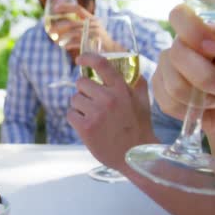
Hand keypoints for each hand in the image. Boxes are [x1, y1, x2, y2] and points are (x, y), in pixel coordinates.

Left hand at [55, 3, 119, 59]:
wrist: (114, 51)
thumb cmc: (99, 41)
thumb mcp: (91, 31)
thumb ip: (79, 27)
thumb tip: (59, 27)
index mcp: (92, 19)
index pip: (78, 8)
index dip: (66, 7)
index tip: (55, 8)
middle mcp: (94, 23)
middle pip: (73, 23)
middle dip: (59, 26)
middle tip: (49, 31)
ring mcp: (95, 32)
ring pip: (74, 33)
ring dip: (63, 37)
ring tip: (56, 42)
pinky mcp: (95, 42)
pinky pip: (79, 42)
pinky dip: (70, 44)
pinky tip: (64, 47)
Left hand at [67, 53, 155, 170]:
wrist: (135, 157)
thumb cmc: (139, 128)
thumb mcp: (143, 102)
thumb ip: (137, 84)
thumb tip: (132, 69)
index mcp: (121, 89)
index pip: (101, 65)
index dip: (88, 58)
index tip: (80, 60)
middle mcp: (108, 99)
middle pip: (81, 82)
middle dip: (84, 91)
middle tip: (93, 102)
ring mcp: (96, 113)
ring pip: (74, 99)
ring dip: (80, 106)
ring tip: (93, 117)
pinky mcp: (85, 127)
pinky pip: (70, 114)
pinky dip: (76, 118)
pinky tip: (87, 125)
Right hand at [152, 4, 214, 136]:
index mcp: (203, 31)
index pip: (180, 15)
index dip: (192, 32)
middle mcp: (181, 46)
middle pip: (176, 54)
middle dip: (204, 78)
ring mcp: (167, 67)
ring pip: (172, 83)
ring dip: (201, 98)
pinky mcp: (160, 90)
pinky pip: (167, 101)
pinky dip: (190, 110)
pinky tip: (203, 107)